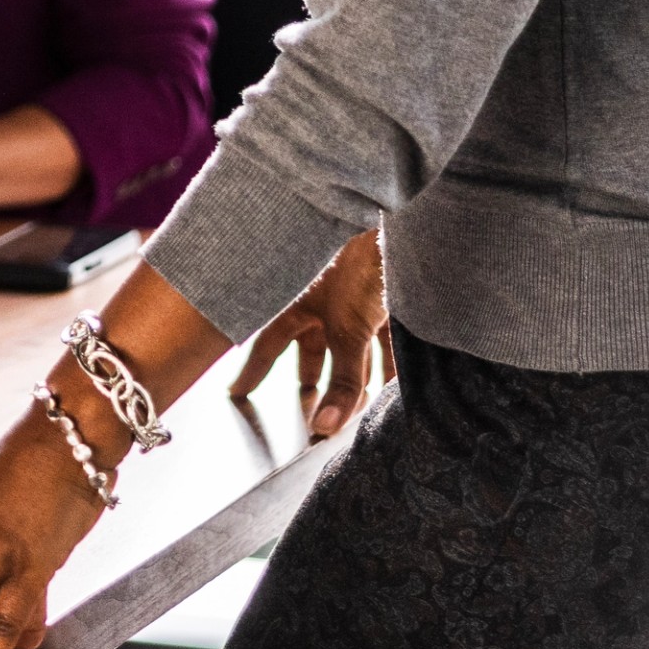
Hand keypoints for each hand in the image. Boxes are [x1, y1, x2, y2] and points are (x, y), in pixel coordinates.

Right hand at [230, 230, 391, 438]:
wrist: (409, 223)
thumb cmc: (362, 257)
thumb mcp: (349, 329)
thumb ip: (343, 381)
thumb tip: (325, 426)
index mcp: (295, 299)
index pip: (267, 343)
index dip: (252, 371)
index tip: (239, 391)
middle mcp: (321, 299)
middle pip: (311, 349)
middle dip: (312, 380)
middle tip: (308, 408)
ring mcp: (354, 299)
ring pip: (351, 347)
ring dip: (355, 378)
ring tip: (358, 409)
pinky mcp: (387, 300)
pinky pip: (382, 339)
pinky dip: (386, 364)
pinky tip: (395, 388)